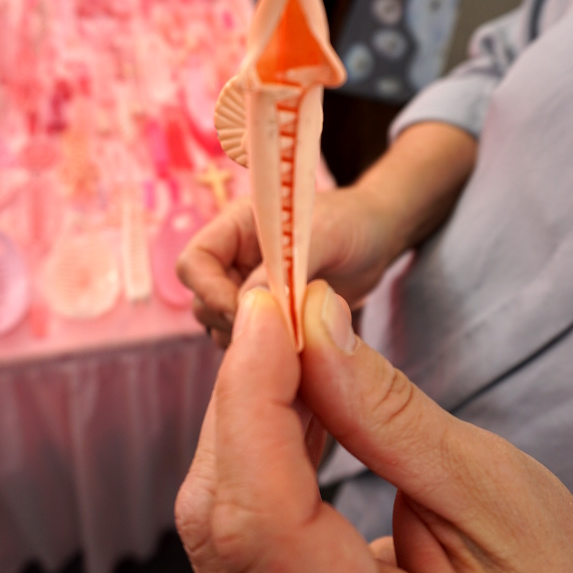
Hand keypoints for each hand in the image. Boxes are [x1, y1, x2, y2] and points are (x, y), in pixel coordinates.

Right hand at [176, 187, 396, 346]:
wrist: (377, 238)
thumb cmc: (351, 221)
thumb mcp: (324, 235)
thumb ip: (286, 267)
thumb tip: (249, 305)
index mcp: (235, 227)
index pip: (195, 262)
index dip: (210, 290)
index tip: (245, 312)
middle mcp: (233, 260)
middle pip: (202, 300)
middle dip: (231, 319)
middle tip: (279, 329)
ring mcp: (248, 289)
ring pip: (222, 326)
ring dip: (250, 338)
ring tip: (294, 335)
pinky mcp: (269, 315)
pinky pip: (250, 340)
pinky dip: (267, 350)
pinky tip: (298, 346)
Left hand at [176, 283, 572, 572]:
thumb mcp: (491, 497)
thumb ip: (390, 416)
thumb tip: (314, 324)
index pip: (260, 529)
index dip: (252, 404)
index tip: (268, 311)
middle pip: (223, 512)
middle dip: (247, 392)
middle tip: (282, 305)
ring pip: (218, 505)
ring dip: (251, 405)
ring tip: (295, 335)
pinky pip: (238, 507)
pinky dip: (261, 434)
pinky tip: (292, 387)